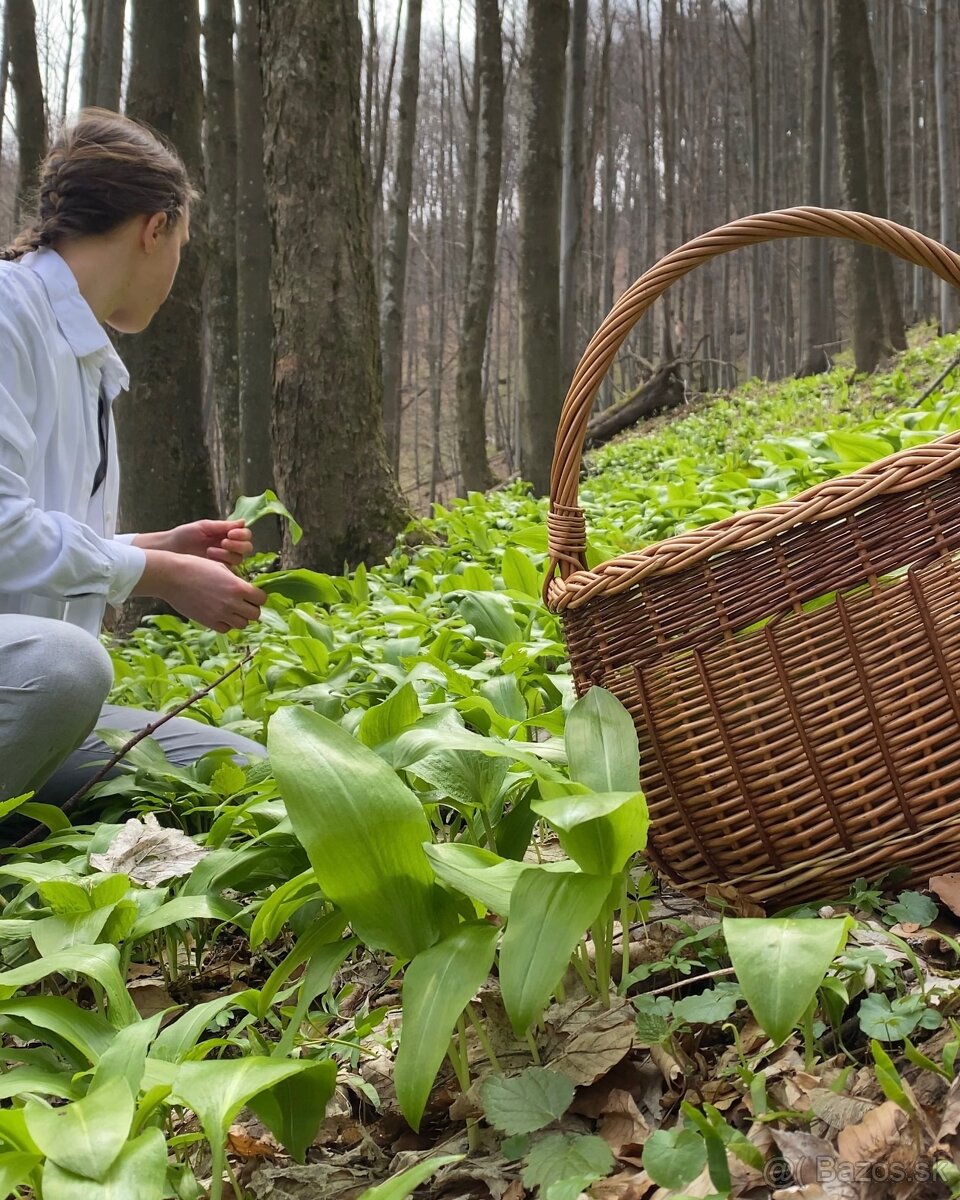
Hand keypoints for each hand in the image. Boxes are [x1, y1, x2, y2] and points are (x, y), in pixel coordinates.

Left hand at [134, 520, 253, 565]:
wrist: (169, 550)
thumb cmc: (184, 535)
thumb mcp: (204, 527)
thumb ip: (223, 525)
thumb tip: (243, 521)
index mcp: (226, 534)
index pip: (245, 534)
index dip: (242, 534)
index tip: (231, 534)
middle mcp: (228, 547)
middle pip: (246, 548)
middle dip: (237, 545)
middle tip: (223, 542)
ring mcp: (224, 560)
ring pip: (239, 559)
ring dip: (227, 554)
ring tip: (210, 551)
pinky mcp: (219, 572)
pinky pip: (230, 570)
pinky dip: (222, 564)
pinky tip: (209, 560)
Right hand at [135, 550, 267, 631]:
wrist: (172, 576)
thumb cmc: (195, 567)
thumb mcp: (221, 568)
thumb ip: (236, 581)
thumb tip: (245, 590)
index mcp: (238, 587)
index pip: (261, 599)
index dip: (258, 597)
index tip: (252, 594)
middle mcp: (232, 602)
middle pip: (255, 615)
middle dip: (251, 609)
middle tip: (243, 603)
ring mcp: (220, 614)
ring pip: (242, 624)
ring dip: (240, 618)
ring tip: (232, 609)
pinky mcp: (208, 621)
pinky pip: (225, 629)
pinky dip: (226, 624)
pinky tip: (220, 615)